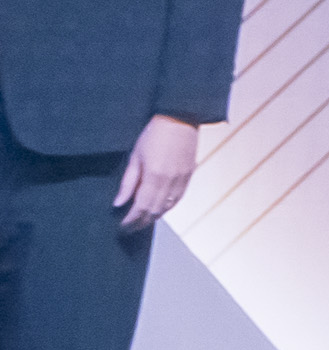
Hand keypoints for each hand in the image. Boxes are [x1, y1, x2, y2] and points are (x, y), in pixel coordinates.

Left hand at [114, 115, 197, 230]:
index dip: (131, 219)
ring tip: (142, 221)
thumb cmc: (153, 135)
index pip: (141, 207)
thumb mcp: (135, 157)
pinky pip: (177, 200)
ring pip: (167, 208)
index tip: (122, 226)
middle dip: (141, 222)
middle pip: (155, 211)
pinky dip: (166, 208)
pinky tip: (158, 209)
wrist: (179, 120)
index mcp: (154, 177)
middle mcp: (170, 183)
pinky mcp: (189, 178)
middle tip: (129, 228)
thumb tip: (119, 203)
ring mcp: (182, 181)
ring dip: (154, 217)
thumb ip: (128, 182)